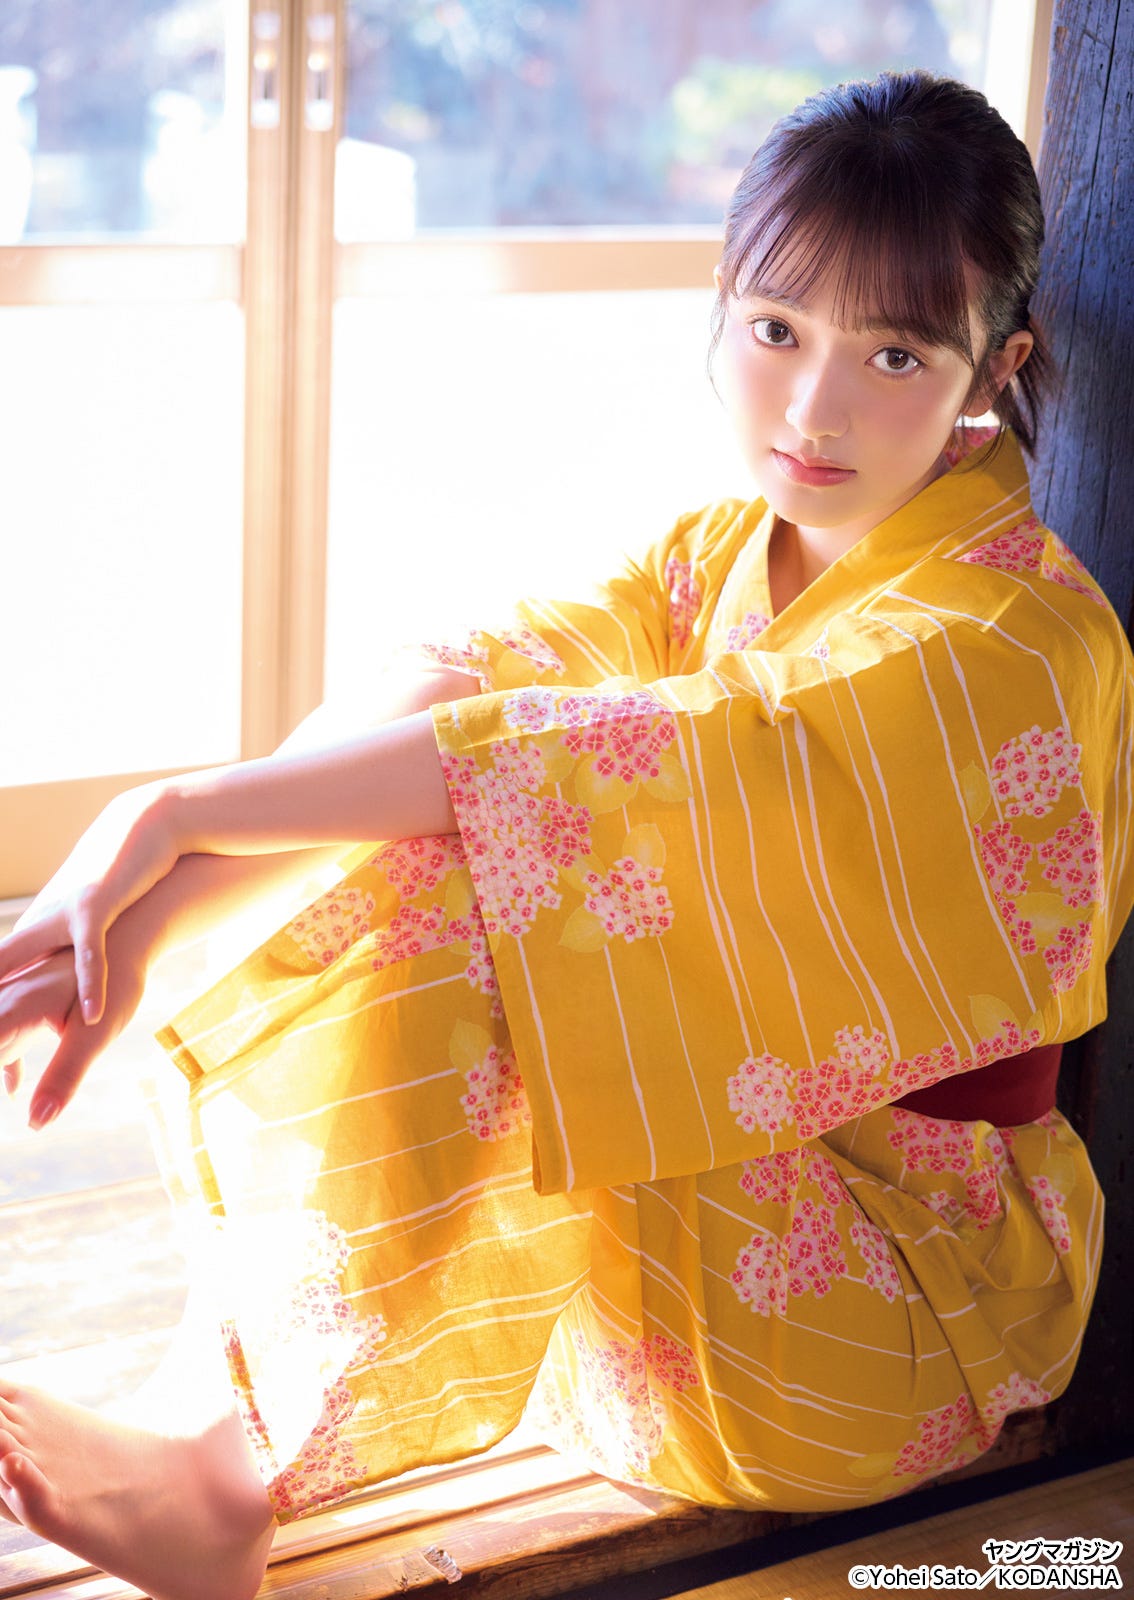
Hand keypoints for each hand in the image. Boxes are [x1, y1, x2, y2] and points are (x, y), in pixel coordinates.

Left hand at [0, 783, 180, 1027]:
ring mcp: (60, 914)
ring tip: (4, 1045)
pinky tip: (93, 1014)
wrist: (142, 825)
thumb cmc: (114, 875)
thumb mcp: (82, 918)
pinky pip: (90, 953)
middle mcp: (35, 925)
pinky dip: (91, 983)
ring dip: (8, 999)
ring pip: (20, 958)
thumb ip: (68, 946)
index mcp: (32, 933)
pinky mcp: (94, 906)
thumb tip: (66, 981)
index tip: (1, 1075)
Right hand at [0, 935, 146, 1129]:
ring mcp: (16, 998)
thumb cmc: (117, 983)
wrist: (133, 938)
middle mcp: (7, 999)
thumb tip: (37, 1122)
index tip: (5, 1095)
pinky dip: (7, 1060)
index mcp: (15, 1006)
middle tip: (12, 1093)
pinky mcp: (30, 1001)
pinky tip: (14, 1089)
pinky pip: (6, 1034)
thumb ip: (64, 1076)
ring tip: (14, 1088)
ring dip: (2, 1063)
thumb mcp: (94, 1037)